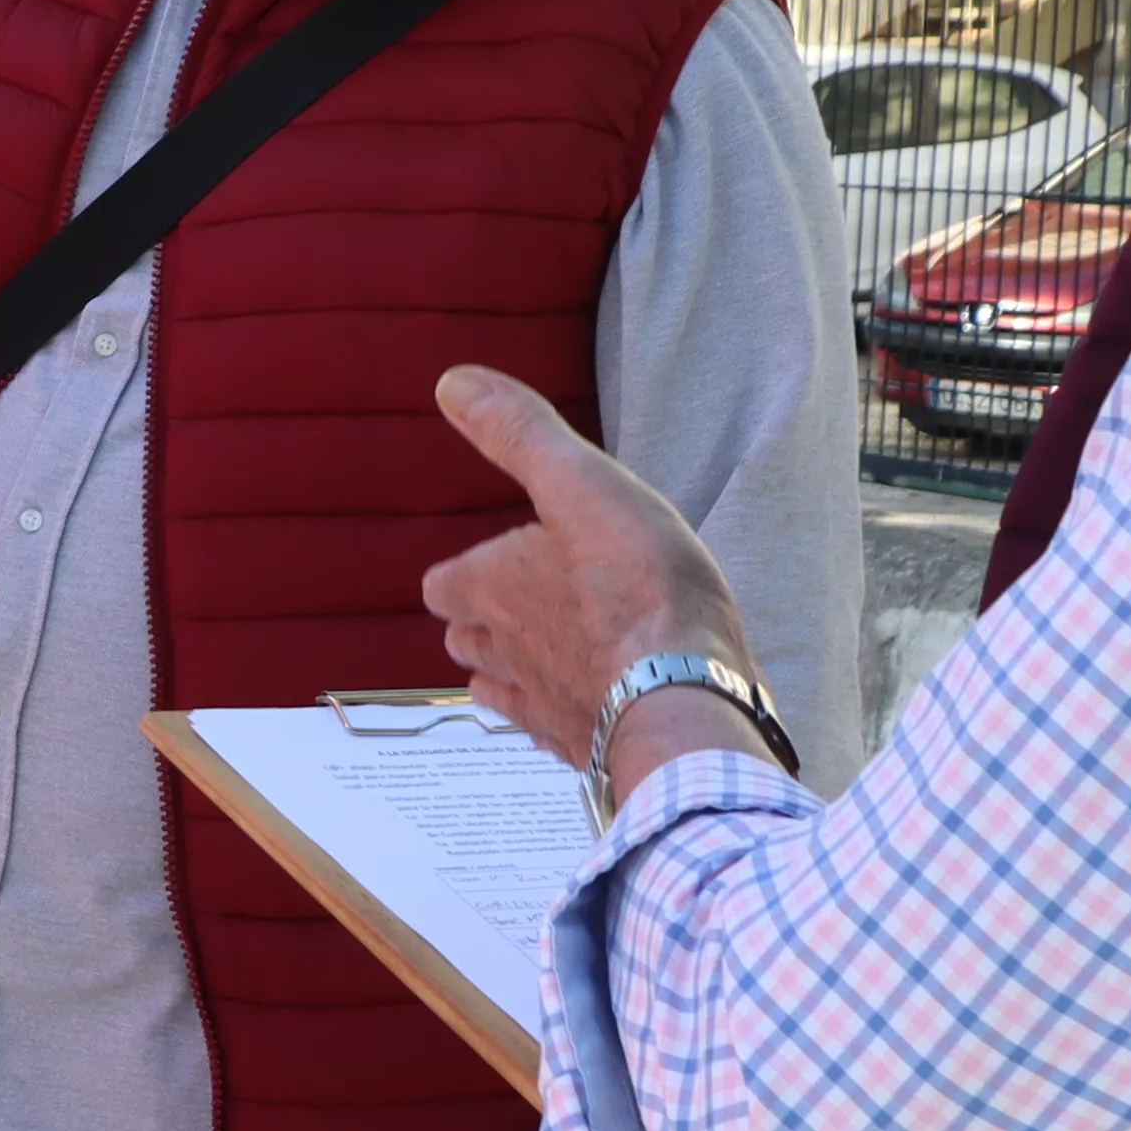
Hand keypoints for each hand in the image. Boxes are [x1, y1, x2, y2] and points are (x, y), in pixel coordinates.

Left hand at [424, 368, 768, 792]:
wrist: (686, 696)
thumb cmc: (636, 585)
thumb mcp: (580, 484)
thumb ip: (518, 434)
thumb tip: (452, 382)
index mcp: (488, 592)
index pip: (444, 584)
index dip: (467, 571)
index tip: (501, 560)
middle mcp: (500, 655)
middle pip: (468, 641)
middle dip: (487, 623)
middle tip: (531, 603)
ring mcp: (541, 709)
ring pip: (505, 691)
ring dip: (520, 671)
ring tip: (556, 652)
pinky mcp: (587, 748)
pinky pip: (558, 733)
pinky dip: (566, 716)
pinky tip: (595, 705)